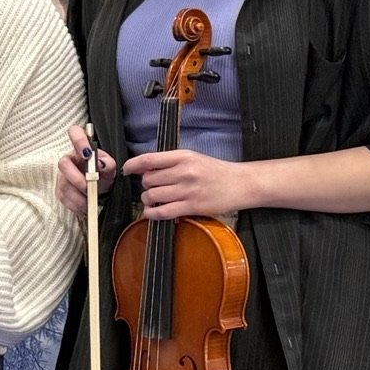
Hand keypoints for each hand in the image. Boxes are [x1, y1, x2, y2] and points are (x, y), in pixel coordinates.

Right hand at [55, 125, 116, 214]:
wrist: (100, 191)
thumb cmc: (103, 175)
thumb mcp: (110, 168)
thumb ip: (109, 165)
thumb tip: (102, 164)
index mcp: (81, 148)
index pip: (75, 133)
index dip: (78, 140)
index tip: (87, 153)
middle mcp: (68, 159)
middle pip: (63, 164)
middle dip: (77, 178)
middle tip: (89, 188)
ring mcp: (62, 175)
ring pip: (64, 184)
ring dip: (79, 196)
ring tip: (91, 202)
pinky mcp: (59, 190)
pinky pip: (64, 198)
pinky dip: (76, 205)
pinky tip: (85, 207)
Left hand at [123, 149, 256, 219]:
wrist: (241, 184)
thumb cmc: (216, 171)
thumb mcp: (193, 158)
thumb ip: (170, 162)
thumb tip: (144, 168)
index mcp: (183, 156)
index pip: (149, 159)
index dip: (133, 165)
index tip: (127, 170)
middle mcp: (185, 171)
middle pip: (148, 179)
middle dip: (145, 185)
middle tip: (151, 187)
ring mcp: (188, 190)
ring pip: (152, 196)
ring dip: (148, 199)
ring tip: (153, 199)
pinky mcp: (192, 206)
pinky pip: (162, 212)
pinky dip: (151, 213)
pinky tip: (151, 212)